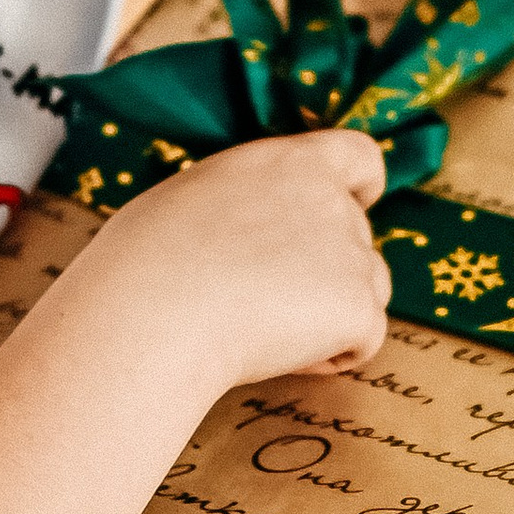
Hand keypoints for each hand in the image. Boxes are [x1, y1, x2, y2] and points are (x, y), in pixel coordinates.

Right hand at [89, 127, 391, 394]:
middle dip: (325, 271)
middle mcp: (331, 200)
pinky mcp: (357, 309)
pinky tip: (274, 354)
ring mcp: (351, 255)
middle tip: (260, 299)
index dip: (361, 187)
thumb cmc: (146, 259)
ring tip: (264, 329)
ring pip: (367, 289)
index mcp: (290, 162)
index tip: (354, 204)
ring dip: (332, 311)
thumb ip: (243, 203)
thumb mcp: (191, 197)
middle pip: (357, 238)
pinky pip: (362, 341)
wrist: (155, 311)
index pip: (360, 157)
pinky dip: (327, 357)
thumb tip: (246, 232)